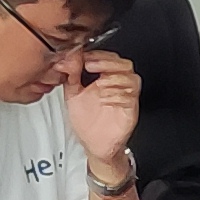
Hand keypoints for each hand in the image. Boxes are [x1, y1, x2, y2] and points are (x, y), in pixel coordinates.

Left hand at [63, 51, 141, 168]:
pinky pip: (131, 97)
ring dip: (114, 77)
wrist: (94, 144)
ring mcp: (125, 96)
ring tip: (99, 83)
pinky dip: (119, 94)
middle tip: (90, 65)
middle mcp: (117, 85)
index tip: (83, 56)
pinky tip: (106, 97)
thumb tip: (68, 57)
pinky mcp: (131, 109)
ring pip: (131, 78)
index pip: (108, 57)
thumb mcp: (72, 94)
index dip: (97, 54)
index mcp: (104, 77)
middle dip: (107, 62)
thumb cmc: (87, 121)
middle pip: (123, 64)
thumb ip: (71, 75)